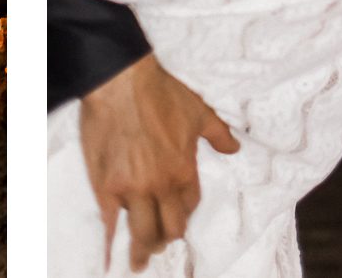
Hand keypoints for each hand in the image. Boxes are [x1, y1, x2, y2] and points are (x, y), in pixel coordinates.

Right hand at [80, 54, 239, 271]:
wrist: (120, 81)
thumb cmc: (160, 92)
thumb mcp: (198, 111)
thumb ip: (218, 134)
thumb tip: (235, 147)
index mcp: (184, 170)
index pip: (189, 206)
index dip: (184, 214)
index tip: (177, 216)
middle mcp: (160, 185)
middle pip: (168, 228)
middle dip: (166, 238)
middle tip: (159, 244)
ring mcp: (132, 188)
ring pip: (142, 232)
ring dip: (143, 247)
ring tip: (139, 259)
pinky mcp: (106, 185)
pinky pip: (111, 220)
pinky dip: (111, 237)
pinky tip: (111, 250)